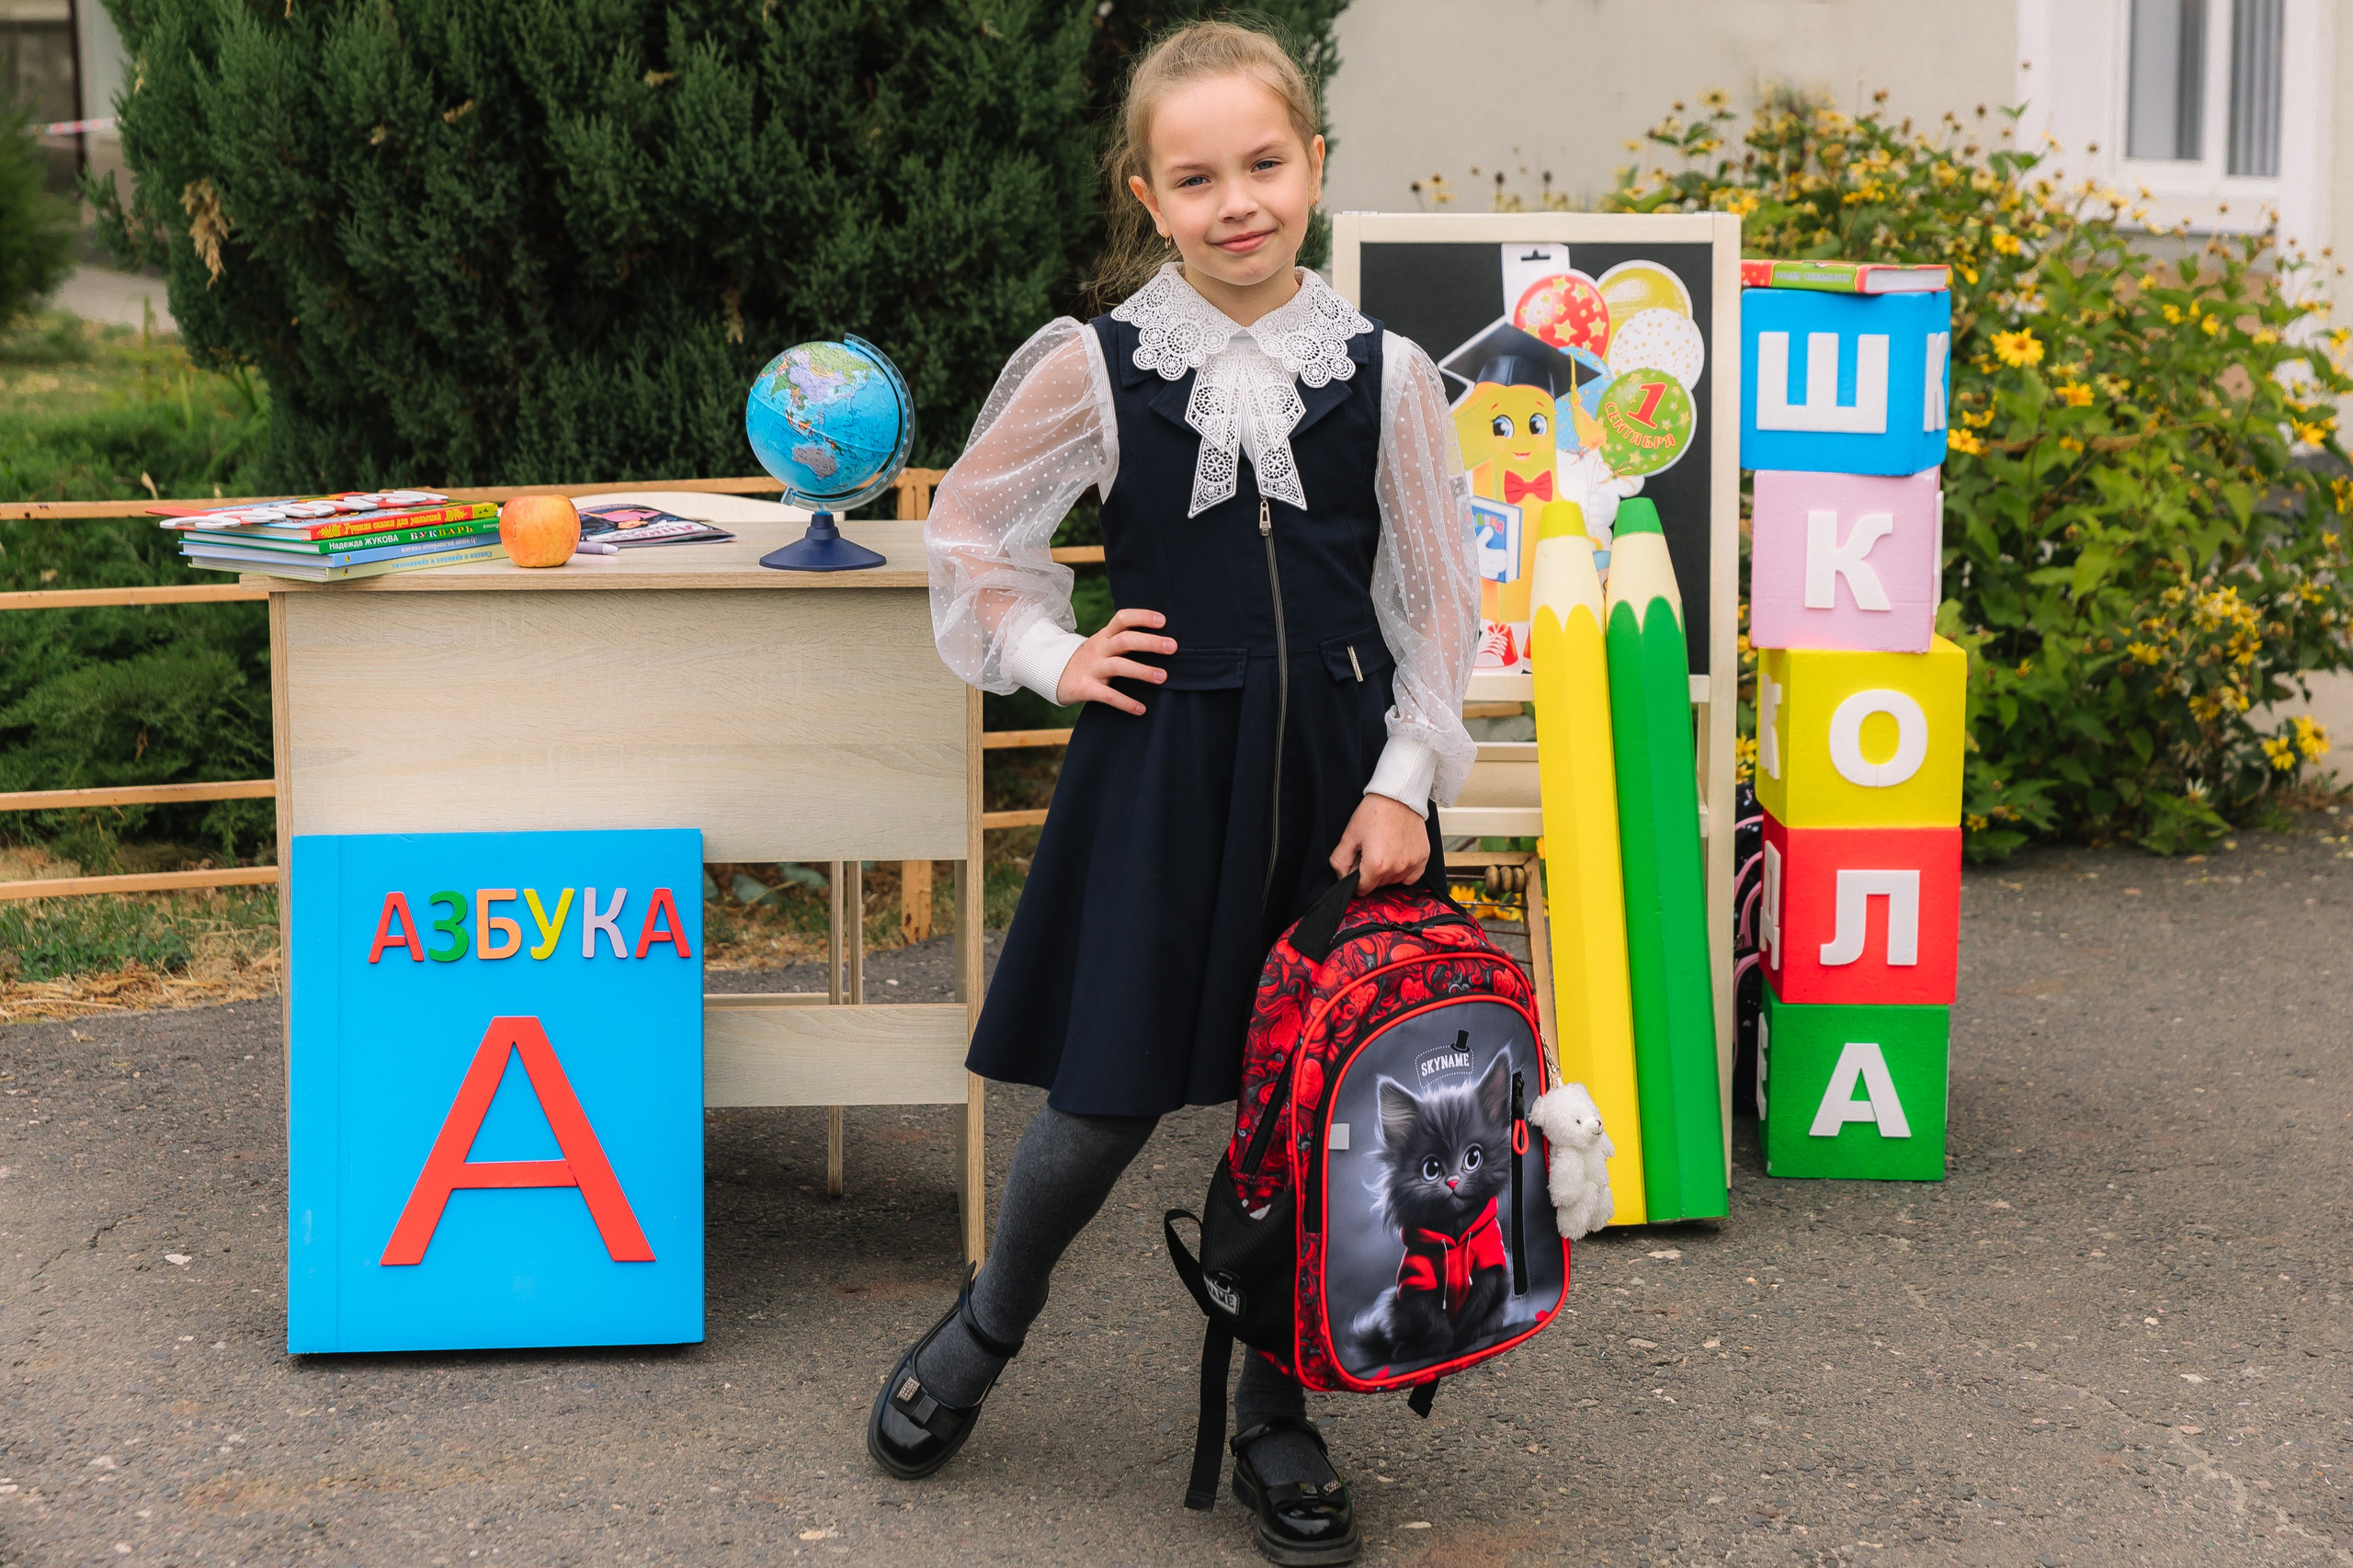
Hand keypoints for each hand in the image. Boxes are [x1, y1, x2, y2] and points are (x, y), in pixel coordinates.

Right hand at [1054, 607, 1176, 715]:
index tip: (1163, 621)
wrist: (1054, 676)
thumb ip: (1124, 640)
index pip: (1122, 618)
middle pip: (1125, 640)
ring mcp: (1092, 668)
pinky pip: (1108, 696)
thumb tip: (1162, 642)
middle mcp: (1099, 649)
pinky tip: (1141, 709)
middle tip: (1173, 647)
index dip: (1142, 617)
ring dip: (1142, 671)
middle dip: (1150, 642)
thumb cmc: (1091, 660)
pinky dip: (1125, 702)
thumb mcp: (1103, 645)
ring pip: (1119, 666)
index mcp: (1105, 636)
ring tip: (1162, 677)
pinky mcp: (1086, 688)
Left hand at [1330, 793, 1428, 890]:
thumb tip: (1342, 877)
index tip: (1358, 866)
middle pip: (1378, 885)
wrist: (1398, 796)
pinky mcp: (1422, 858)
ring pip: (1394, 881)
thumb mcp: (1349, 835)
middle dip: (1371, 874)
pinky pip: (1411, 877)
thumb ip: (1340, 861)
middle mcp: (1396, 868)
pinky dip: (1403, 871)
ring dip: (1387, 872)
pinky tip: (1398, 855)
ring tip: (1385, 849)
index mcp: (1376, 865)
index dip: (1356, 880)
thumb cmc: (1375, 812)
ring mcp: (1412, 864)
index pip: (1362, 889)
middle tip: (1370, 851)